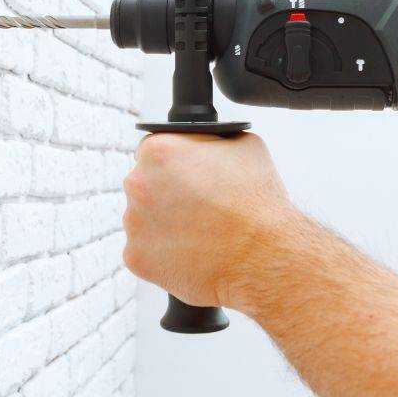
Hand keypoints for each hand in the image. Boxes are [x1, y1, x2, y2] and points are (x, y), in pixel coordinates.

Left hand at [122, 132, 293, 308]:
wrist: (263, 257)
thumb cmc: (256, 204)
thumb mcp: (244, 145)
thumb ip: (212, 139)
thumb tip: (206, 142)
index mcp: (159, 151)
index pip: (155, 151)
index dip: (176, 163)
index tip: (189, 176)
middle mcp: (138, 184)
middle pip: (145, 184)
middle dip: (167, 193)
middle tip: (199, 206)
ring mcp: (134, 224)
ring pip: (144, 218)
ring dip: (165, 223)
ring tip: (200, 231)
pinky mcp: (137, 257)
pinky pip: (146, 250)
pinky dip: (165, 252)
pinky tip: (193, 251)